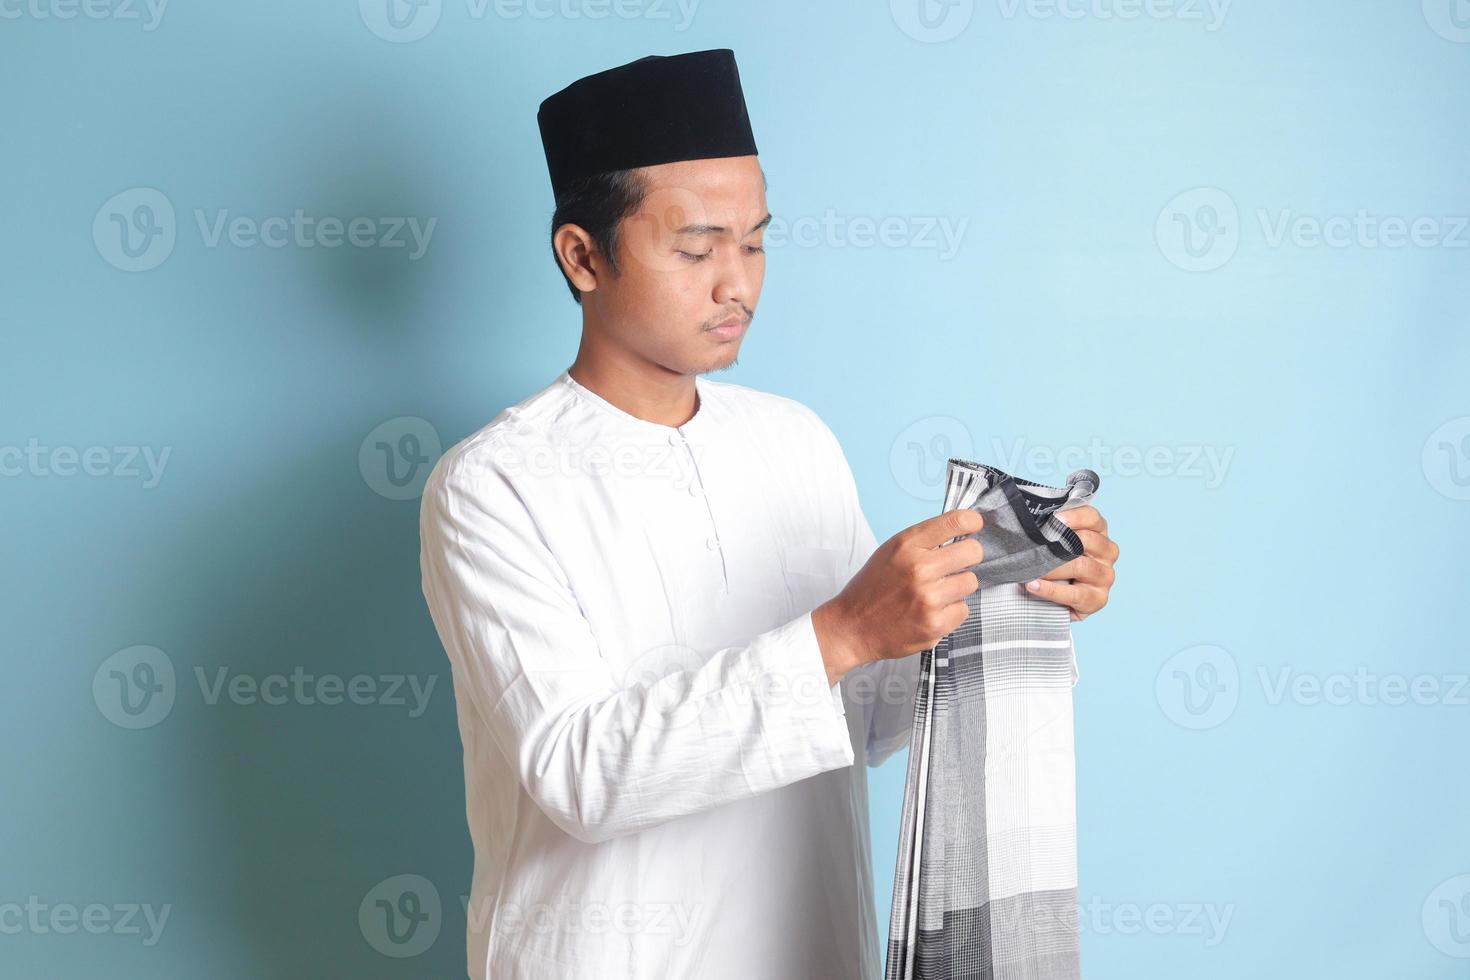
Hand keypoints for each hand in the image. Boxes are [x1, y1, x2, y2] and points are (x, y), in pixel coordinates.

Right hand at [812, 508, 984, 682]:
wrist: (851, 627)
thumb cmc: (871, 588)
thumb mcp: (890, 552)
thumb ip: (923, 541)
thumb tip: (961, 531)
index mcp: (906, 545)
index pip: (956, 522)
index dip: (971, 522)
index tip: (974, 526)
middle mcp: (919, 568)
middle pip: (973, 551)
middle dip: (968, 556)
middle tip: (956, 564)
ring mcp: (929, 598)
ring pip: (971, 582)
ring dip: (957, 587)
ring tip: (935, 592)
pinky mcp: (935, 624)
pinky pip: (963, 610)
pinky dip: (951, 612)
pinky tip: (931, 612)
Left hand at [1023, 505, 1118, 621]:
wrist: (1053, 602)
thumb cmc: (1051, 566)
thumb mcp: (1050, 544)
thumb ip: (1044, 527)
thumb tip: (1014, 512)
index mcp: (1098, 533)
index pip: (1093, 517)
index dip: (1075, 516)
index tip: (1053, 518)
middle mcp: (1106, 552)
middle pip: (1088, 540)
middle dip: (1059, 543)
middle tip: (1034, 546)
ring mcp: (1105, 576)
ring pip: (1082, 566)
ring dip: (1052, 567)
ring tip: (1029, 569)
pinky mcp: (1098, 599)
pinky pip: (1076, 594)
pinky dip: (1052, 590)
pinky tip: (1033, 586)